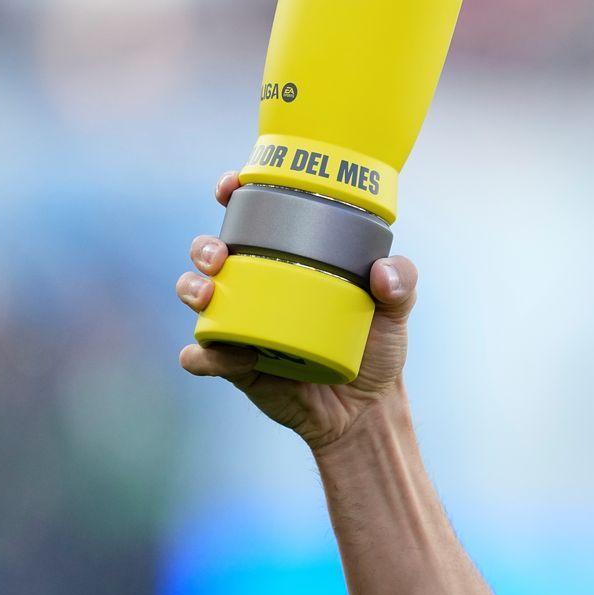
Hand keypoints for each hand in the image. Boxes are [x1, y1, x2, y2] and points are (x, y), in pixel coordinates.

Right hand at [176, 170, 417, 451]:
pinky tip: (216, 355)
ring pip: (197, 295)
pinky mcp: (234, 364)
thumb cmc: (375, 348)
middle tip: (219, 257)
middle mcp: (255, 285)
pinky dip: (201, 354)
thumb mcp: (395, 312)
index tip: (231, 186)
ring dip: (192, 289)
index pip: (251, 218)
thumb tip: (382, 274)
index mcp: (286, 259)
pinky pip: (203, 356)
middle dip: (204, 247)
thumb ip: (401, 283)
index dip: (232, 194)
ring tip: (207, 296)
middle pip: (211, 252)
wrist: (364, 408)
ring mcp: (240, 323)